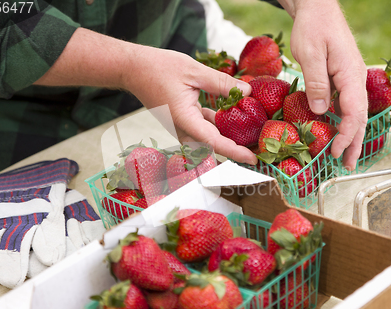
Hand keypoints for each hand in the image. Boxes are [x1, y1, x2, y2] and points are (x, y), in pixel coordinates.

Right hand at [124, 46, 256, 164]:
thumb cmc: (158, 68)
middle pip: (213, 148)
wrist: (133, 69)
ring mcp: (182, 126)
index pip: (214, 142)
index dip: (235, 152)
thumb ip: (222, 83)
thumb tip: (247, 91)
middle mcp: (182, 128)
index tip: (253, 158)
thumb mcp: (194, 71)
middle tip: (257, 149)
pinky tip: (234, 116)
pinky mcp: (183, 120)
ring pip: (209, 139)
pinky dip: (219, 125)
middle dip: (235, 151)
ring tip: (251, 135)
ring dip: (228, 138)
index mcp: (184, 120)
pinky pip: (204, 128)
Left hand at [280, 0, 367, 169]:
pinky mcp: (341, 79)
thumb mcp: (311, 53)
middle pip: (359, 117)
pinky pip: (345, 105)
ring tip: (345, 156)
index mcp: (350, 74)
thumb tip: (320, 111)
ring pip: (353, 113)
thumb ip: (317, 83)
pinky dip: (342, 122)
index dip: (346, 134)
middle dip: (354, 143)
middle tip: (348, 165)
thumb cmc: (314, 27)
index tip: (336, 151)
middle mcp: (354, 80)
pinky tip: (336, 133)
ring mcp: (349, 80)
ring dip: (350, 136)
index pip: (354, 112)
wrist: (318, 9)